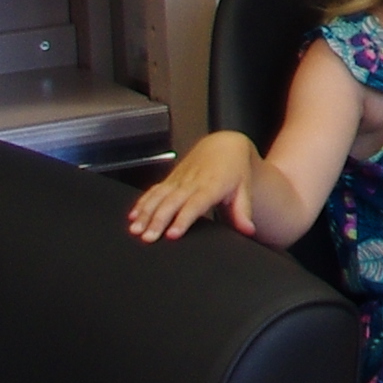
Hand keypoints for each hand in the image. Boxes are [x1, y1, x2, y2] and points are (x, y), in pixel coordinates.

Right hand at [128, 130, 263, 244]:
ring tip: (135, 230)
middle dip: (157, 220)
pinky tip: (133, 216)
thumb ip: (243, 211)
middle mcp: (192, 182)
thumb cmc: (236, 170)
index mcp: (211, 186)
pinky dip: (142, 202)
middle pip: (171, 203)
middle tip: (147, 238)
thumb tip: (249, 230)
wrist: (225, 145)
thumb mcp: (244, 189)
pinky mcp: (171, 179)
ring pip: (158, 196)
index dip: (183, 219)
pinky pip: (154, 190)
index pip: (195, 205)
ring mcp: (179, 180)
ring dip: (145, 213)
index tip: (172, 234)